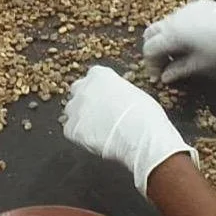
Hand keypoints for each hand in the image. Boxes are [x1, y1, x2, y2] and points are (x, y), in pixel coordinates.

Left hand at [62, 65, 197, 194]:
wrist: (141, 137)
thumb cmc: (146, 115)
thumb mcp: (134, 92)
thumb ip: (117, 91)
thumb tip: (116, 98)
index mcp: (100, 74)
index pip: (92, 77)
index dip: (99, 89)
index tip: (105, 98)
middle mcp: (83, 88)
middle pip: (77, 91)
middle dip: (85, 100)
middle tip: (98, 114)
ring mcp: (75, 108)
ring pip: (71, 112)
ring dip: (81, 118)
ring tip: (98, 130)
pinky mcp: (72, 128)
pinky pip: (70, 131)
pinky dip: (79, 136)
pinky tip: (95, 141)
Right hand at [142, 0, 215, 82]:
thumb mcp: (200, 65)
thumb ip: (178, 70)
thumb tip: (165, 77)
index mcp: (171, 34)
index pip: (149, 48)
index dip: (150, 64)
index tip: (157, 77)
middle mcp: (174, 18)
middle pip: (152, 32)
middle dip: (154, 48)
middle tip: (164, 63)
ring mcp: (187, 8)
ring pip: (166, 22)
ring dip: (166, 37)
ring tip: (178, 52)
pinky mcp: (200, 4)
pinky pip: (181, 16)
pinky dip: (179, 28)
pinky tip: (193, 39)